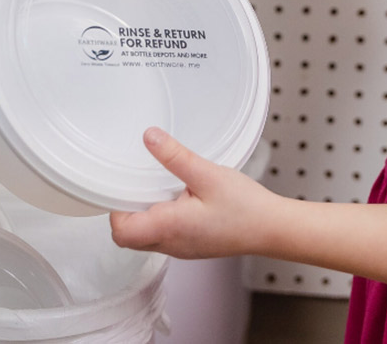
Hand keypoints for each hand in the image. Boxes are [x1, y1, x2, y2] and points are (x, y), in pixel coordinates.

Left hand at [110, 128, 277, 259]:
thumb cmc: (245, 207)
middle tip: (137, 182)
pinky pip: (164, 236)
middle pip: (128, 237)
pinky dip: (161, 218)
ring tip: (159, 186)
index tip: (121, 184)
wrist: (272, 228)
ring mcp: (181, 249)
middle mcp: (171, 244)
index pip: (121, 231)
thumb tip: (149, 138)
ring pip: (145, 238)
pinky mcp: (192, 246)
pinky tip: (178, 197)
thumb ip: (175, 156)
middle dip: (126, 210)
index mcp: (169, 228)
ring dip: (144, 214)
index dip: (114, 208)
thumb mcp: (208, 174)